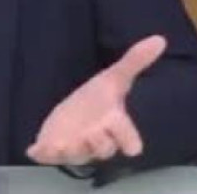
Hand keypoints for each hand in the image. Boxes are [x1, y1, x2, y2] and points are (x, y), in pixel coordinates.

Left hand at [26, 35, 166, 165]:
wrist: (71, 115)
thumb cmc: (96, 100)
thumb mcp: (113, 78)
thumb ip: (135, 61)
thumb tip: (160, 39)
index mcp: (114, 125)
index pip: (129, 141)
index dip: (128, 138)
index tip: (123, 130)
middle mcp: (97, 141)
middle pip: (104, 150)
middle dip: (99, 143)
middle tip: (92, 131)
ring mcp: (76, 148)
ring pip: (78, 157)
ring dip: (71, 150)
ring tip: (62, 143)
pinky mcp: (54, 151)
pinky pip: (50, 158)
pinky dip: (44, 155)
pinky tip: (36, 149)